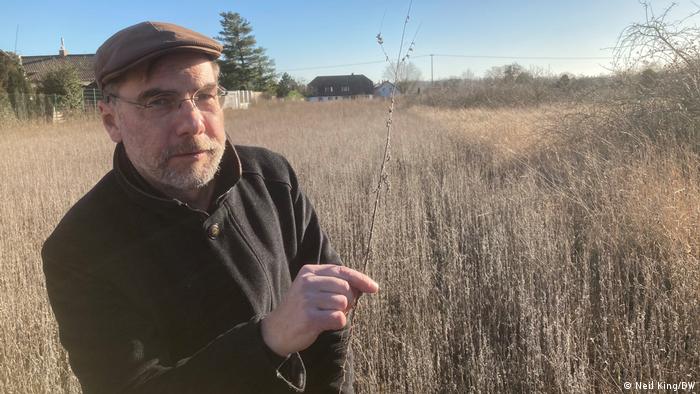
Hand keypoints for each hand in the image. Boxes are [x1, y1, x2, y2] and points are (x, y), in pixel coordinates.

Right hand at [261, 264, 378, 356]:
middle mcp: (307, 282)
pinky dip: (338, 323)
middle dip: (349, 301)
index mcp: (310, 272)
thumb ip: (335, 284)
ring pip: (343, 303)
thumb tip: (364, 286)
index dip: (361, 279)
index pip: (342, 271)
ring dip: (342, 312)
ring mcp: (307, 299)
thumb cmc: (301, 309)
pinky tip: (325, 324)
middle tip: (337, 308)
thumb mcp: (313, 289)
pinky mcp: (309, 318)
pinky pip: (338, 318)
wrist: (276, 331)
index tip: (374, 288)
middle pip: (346, 288)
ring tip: (327, 315)